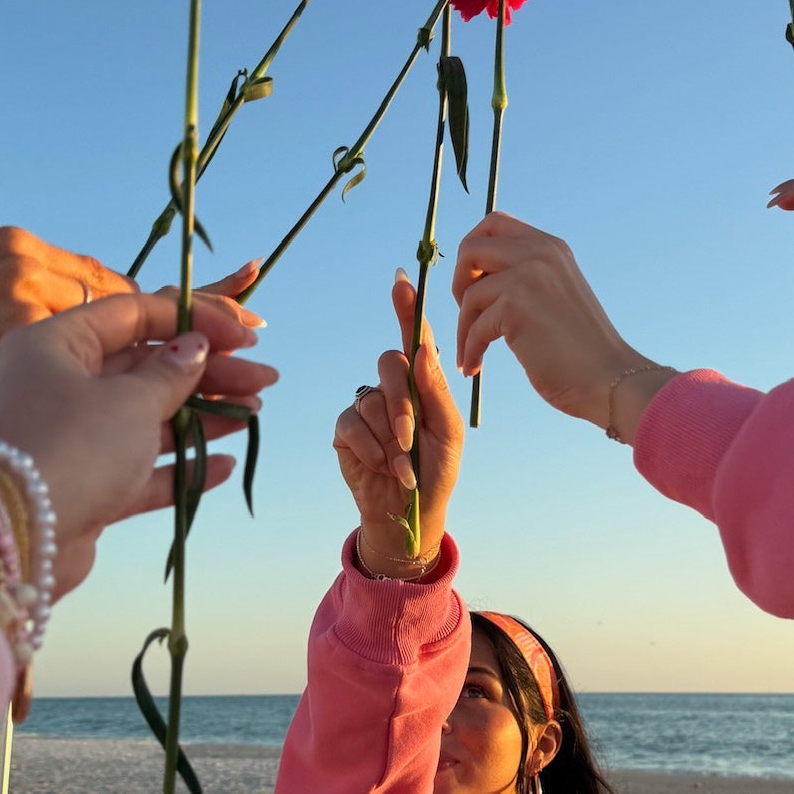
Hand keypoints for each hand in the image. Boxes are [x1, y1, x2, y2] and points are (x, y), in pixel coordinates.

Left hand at [0, 293, 275, 596]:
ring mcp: (70, 438)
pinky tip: (223, 465)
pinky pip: (138, 469)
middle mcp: (58, 385)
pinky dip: (179, 466)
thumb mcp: (129, 400)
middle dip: (208, 372)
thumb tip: (192, 348)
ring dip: (201, 415)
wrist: (13, 537)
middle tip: (263, 379)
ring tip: (253, 413)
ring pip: (146, 418)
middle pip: (145, 367)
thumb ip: (169, 373)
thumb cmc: (70, 447)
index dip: (194, 320)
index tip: (243, 334)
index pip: (133, 314)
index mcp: (55, 344)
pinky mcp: (82, 486)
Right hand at [332, 273, 463, 574]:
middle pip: (390, 364)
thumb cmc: (437, 470)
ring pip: (371, 400)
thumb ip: (435, 391)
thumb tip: (422, 348)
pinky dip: (371, 449)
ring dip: (389, 437)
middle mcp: (391, 387)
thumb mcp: (449, 432)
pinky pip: (352, 424)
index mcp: (422, 382)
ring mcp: (366, 407)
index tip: (402, 279)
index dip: (407, 307)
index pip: (414, 338)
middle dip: (402, 403)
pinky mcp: (345, 430)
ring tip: (401, 465)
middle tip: (410, 439)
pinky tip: (382, 467)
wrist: (411, 514)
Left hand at [451, 214, 674, 442]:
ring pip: (469, 294)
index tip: (474, 284)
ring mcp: (527, 275)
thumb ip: (527, 277)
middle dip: (459, 281)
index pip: (494, 223)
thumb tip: (479, 279)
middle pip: (471, 247)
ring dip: (464, 328)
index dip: (473, 250)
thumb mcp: (555, 294)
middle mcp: (539, 252)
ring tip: (471, 353)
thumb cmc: (581, 348)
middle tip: (468, 312)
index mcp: (550, 246)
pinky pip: (474, 326)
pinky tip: (473, 367)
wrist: (608, 377)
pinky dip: (469, 350)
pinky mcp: (515, 305)